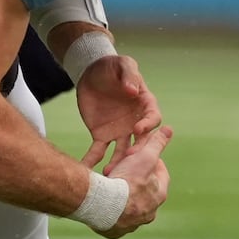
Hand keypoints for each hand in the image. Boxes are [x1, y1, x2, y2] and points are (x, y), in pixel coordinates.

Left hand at [75, 54, 162, 169]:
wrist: (91, 73)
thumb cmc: (111, 67)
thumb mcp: (122, 64)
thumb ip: (129, 75)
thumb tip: (132, 90)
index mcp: (144, 105)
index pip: (152, 118)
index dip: (148, 125)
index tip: (138, 129)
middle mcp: (135, 122)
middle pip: (140, 140)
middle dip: (136, 152)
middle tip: (128, 161)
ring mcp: (119, 131)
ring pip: (122, 151)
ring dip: (117, 162)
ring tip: (109, 174)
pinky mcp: (102, 135)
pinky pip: (99, 150)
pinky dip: (93, 160)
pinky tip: (86, 170)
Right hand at [96, 124, 171, 238]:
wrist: (104, 206)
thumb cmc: (126, 180)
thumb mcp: (144, 157)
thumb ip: (156, 144)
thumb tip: (170, 129)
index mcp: (159, 195)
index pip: (161, 175)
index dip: (152, 162)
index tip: (143, 155)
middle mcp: (149, 212)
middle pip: (146, 193)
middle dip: (137, 181)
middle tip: (124, 170)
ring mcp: (133, 223)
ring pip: (131, 208)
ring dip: (124, 197)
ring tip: (111, 184)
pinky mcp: (116, 231)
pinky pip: (115, 220)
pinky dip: (111, 211)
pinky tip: (103, 203)